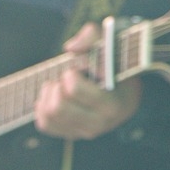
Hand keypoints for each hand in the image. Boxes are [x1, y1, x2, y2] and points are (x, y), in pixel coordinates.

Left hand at [35, 23, 140, 138]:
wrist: (126, 89)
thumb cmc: (116, 63)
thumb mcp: (110, 43)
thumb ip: (92, 35)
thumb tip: (71, 47)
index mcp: (113, 104)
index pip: (74, 90)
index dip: (70, 74)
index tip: (79, 68)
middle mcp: (100, 123)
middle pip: (58, 106)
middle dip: (57, 86)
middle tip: (67, 76)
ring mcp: (86, 131)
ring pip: (49, 115)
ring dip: (49, 95)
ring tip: (60, 85)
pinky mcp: (72, 134)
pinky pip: (44, 124)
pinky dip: (43, 107)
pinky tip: (54, 96)